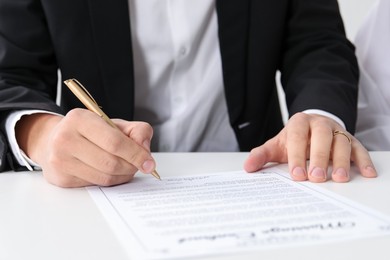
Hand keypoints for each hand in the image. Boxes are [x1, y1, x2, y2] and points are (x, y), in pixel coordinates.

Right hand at [16, 109, 155, 186]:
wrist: (54, 140)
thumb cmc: (89, 131)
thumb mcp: (113, 123)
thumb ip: (137, 131)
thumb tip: (145, 149)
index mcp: (80, 119)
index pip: (115, 142)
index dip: (136, 154)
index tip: (149, 163)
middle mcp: (65, 139)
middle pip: (111, 163)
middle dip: (131, 167)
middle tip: (139, 165)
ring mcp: (60, 160)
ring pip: (105, 178)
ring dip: (123, 176)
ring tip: (126, 167)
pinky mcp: (61, 178)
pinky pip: (96, 185)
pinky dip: (110, 181)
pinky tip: (111, 172)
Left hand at [244, 113, 376, 181]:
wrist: (311, 126)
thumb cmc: (293, 140)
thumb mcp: (276, 145)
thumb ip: (262, 155)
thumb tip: (247, 167)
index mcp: (299, 123)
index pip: (298, 137)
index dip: (297, 155)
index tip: (296, 175)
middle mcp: (319, 124)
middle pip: (322, 137)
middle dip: (320, 157)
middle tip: (317, 177)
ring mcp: (336, 131)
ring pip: (342, 142)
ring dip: (343, 160)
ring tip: (340, 179)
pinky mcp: (350, 139)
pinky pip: (359, 148)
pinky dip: (364, 160)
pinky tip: (366, 174)